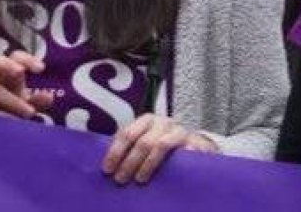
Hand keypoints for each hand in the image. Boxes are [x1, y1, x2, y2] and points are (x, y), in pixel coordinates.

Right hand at [0, 50, 54, 118]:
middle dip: (8, 66)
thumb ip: (37, 101)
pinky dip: (0, 115)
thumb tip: (48, 97)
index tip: (41, 69)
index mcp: (7, 71)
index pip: (15, 57)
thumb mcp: (27, 104)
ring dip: (12, 101)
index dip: (27, 59)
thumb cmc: (13, 109)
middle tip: (21, 73)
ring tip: (29, 114)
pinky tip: (12, 123)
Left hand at [102, 114, 217, 184]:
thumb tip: (108, 164)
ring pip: (160, 145)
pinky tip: (170, 170)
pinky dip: (177, 159)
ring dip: (148, 164)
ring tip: (139, 179)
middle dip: (129, 162)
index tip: (107, 170)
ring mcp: (177, 130)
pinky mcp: (193, 140)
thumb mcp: (143, 140)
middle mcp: (161, 122)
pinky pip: (184, 150)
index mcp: (145, 120)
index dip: (115, 152)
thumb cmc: (160, 142)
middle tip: (120, 179)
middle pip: (142, 141)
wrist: (189, 141)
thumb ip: (128, 147)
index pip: (126, 133)